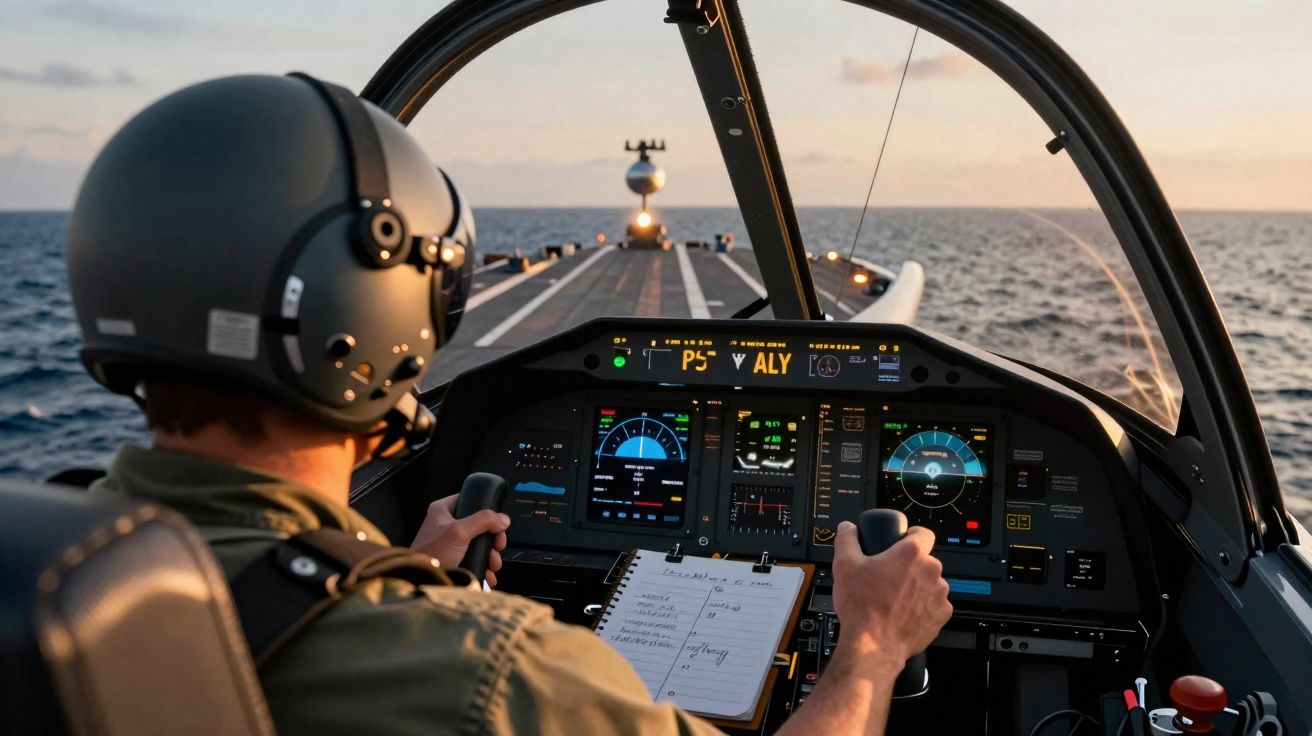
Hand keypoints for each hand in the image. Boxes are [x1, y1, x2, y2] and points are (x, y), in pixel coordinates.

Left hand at [410, 494, 510, 587]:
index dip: (486, 510)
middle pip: (480, 525)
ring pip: (480, 544)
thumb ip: (483, 521)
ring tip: (492, 565)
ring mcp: (451, 543)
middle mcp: (447, 524)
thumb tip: (502, 519)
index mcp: (443, 510)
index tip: (496, 522)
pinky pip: (475, 559)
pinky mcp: (455, 559)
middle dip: (493, 539)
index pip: (470, 499)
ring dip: (491, 556)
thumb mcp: (459, 532)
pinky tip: (488, 574)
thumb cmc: (431, 555)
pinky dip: (484, 566)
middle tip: (497, 546)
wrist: (421, 581)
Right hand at [830, 520, 950, 662]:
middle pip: (924, 561)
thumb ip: (847, 540)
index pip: (923, 533)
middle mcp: (930, 571)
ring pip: (930, 583)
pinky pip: (934, 605)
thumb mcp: (844, 565)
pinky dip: (922, 607)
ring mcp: (939, 595)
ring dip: (917, 587)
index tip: (904, 542)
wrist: (873, 645)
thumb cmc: (862, 607)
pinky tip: (903, 613)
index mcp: (911, 554)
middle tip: (889, 577)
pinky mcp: (941, 615)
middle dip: (909, 567)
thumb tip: (847, 528)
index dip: (912, 536)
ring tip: (894, 598)